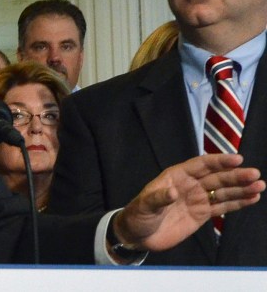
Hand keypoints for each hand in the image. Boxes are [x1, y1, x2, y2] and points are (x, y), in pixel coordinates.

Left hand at [114, 153, 263, 251]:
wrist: (139, 235)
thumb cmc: (138, 215)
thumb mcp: (144, 205)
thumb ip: (159, 198)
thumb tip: (173, 192)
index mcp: (176, 176)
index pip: (201, 165)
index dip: (219, 161)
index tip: (237, 159)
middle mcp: (190, 184)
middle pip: (217, 177)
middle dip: (236, 175)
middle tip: (255, 174)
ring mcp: (198, 199)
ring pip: (223, 191)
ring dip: (242, 188)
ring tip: (260, 185)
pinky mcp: (202, 214)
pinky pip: (223, 206)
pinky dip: (238, 202)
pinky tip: (252, 198)